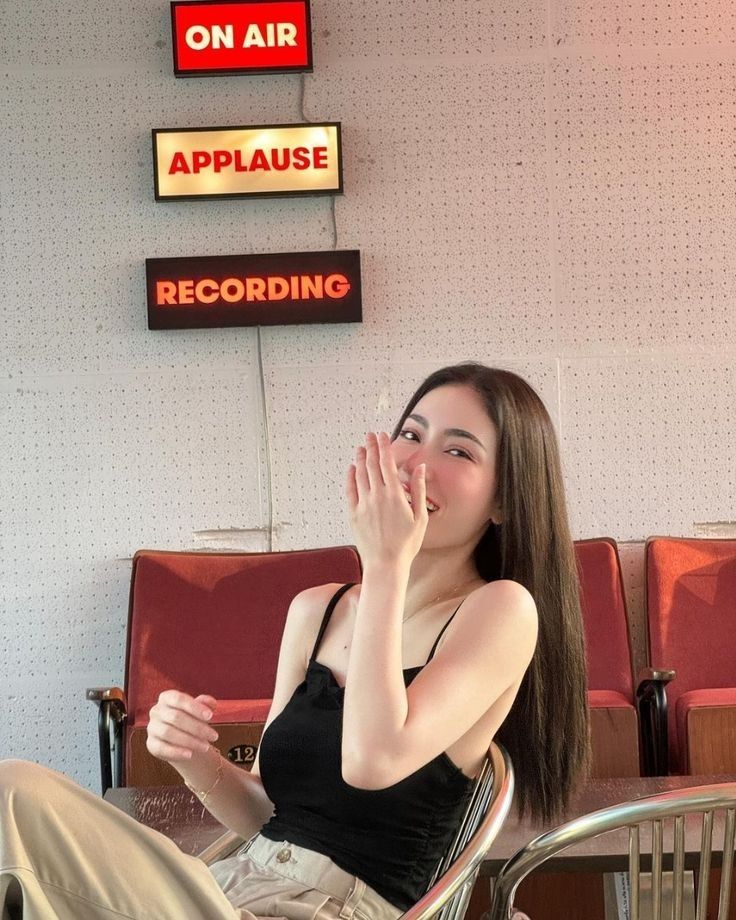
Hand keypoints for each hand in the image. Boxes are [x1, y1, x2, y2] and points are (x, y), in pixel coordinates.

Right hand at [146, 690, 218, 763]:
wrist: (182, 740)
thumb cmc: (192, 719)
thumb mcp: (200, 709)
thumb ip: (206, 704)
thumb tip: (211, 703)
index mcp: (166, 697)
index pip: (179, 699)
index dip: (195, 707)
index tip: (210, 716)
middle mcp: (156, 711)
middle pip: (175, 717)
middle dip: (197, 728)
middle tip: (214, 736)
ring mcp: (152, 728)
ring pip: (168, 733)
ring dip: (190, 741)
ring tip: (206, 747)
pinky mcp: (151, 744)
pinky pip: (162, 748)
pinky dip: (177, 752)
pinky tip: (190, 754)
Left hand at [346, 430, 428, 568]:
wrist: (386, 564)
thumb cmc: (406, 544)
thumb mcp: (420, 517)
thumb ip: (418, 489)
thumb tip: (420, 468)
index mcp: (394, 495)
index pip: (387, 463)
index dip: (384, 446)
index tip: (383, 435)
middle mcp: (376, 496)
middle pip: (371, 465)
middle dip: (371, 447)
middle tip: (370, 435)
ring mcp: (363, 504)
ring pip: (359, 475)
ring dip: (360, 458)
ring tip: (361, 447)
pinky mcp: (353, 514)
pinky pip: (350, 490)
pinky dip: (350, 477)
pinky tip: (352, 469)